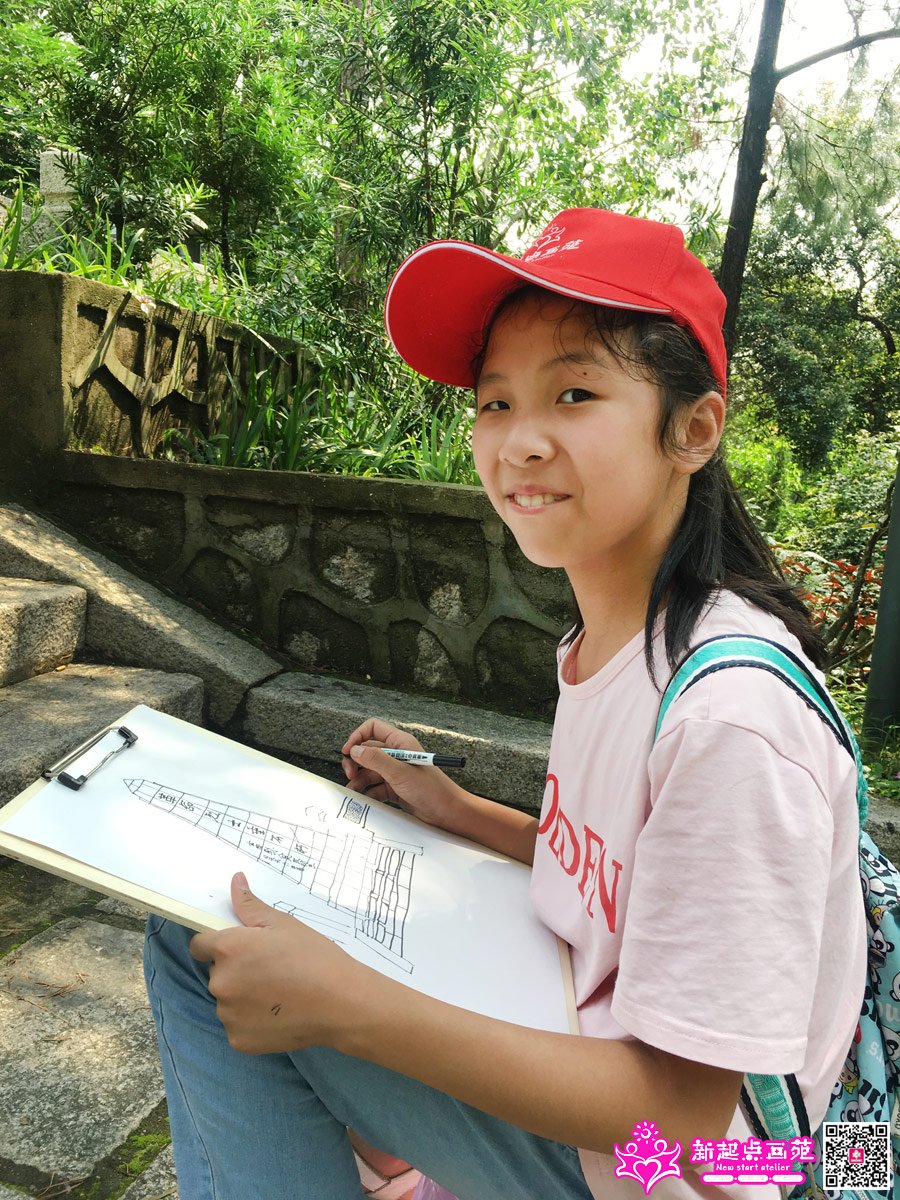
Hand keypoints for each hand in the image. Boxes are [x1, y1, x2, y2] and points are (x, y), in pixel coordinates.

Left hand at [189, 873, 372, 1054]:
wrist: (340, 1003)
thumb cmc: (314, 957)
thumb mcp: (284, 924)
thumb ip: (251, 906)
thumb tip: (235, 881)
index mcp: (228, 949)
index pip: (199, 945)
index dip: (217, 944)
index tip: (240, 948)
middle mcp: (220, 982)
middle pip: (216, 973)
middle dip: (236, 970)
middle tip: (270, 970)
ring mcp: (228, 1015)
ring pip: (227, 1001)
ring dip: (243, 997)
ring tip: (278, 994)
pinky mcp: (238, 1040)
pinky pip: (238, 1025)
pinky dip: (252, 1021)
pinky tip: (279, 1014)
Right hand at [340, 717, 464, 827]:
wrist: (446, 812)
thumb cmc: (431, 788)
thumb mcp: (400, 772)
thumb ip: (376, 759)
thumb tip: (354, 750)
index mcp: (400, 743)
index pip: (373, 728)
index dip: (358, 736)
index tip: (348, 751)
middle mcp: (396, 755)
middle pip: (367, 751)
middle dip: (355, 762)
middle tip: (351, 774)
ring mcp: (395, 772)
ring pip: (369, 771)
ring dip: (359, 780)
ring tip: (354, 791)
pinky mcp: (394, 788)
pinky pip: (375, 787)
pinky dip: (367, 792)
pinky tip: (364, 799)